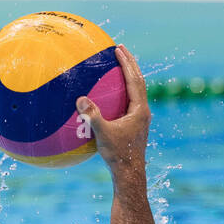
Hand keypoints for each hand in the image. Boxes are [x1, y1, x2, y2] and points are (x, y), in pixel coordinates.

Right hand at [77, 44, 149, 180]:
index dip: (127, 63)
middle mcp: (143, 112)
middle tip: (120, 49)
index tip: (119, 49)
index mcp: (140, 110)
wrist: (129, 175)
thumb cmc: (118, 155)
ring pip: (136, 92)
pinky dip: (122, 91)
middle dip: (130, 64)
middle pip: (139, 82)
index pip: (135, 80)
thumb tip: (80, 99)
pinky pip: (130, 102)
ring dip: (128, 77)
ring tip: (118, 65)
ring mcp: (140, 119)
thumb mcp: (103, 134)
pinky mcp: (135, 126)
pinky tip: (110, 92)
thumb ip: (92, 116)